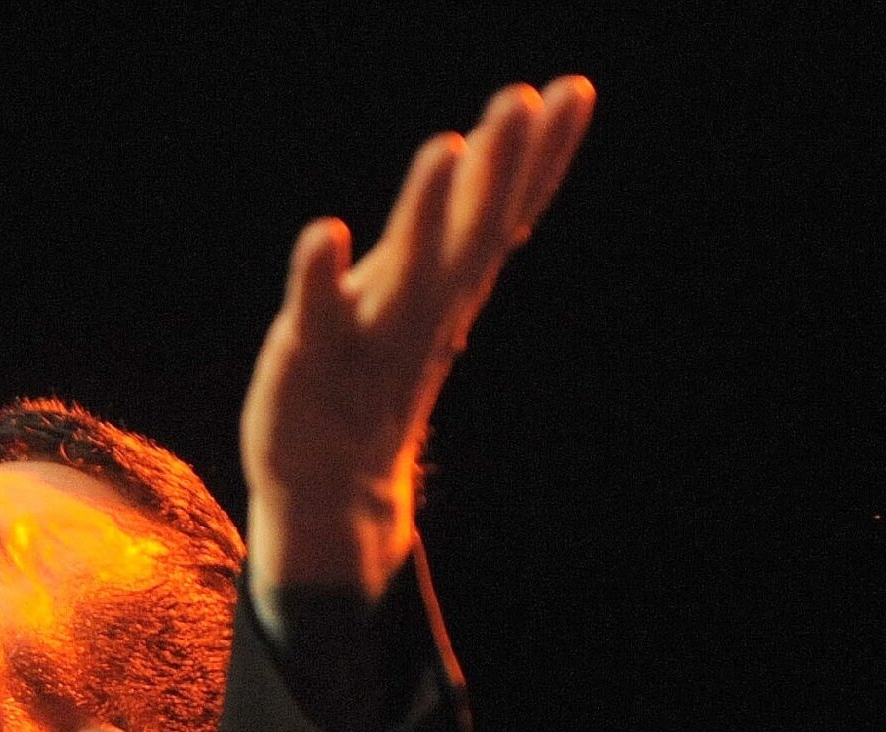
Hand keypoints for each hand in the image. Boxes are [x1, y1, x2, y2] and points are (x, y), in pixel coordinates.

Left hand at [240, 77, 594, 617]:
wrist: (330, 485)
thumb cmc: (376, 374)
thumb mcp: (430, 296)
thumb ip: (459, 233)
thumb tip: (493, 157)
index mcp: (452, 287)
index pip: (506, 213)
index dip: (543, 157)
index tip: (577, 91)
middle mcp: (421, 308)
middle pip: (470, 234)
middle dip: (498, 169)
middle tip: (524, 100)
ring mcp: (368, 336)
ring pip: (408, 270)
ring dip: (426, 211)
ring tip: (446, 147)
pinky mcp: (309, 358)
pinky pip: (317, 314)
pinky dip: (320, 276)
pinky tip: (323, 233)